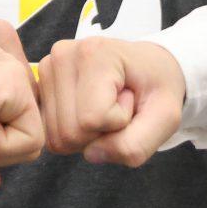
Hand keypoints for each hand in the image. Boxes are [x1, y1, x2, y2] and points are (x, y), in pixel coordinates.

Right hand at [37, 37, 185, 165]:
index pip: (93, 119)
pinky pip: (50, 133)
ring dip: (88, 132)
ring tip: (106, 104)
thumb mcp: (166, 118)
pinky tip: (89, 108)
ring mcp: (46, 68)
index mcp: (95, 53)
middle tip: (119, 103)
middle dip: (102, 131)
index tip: (130, 98)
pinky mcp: (39, 85)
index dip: (119, 122)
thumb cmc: (157, 87)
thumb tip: (91, 154)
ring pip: (57, 137)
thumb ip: (135, 144)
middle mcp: (63, 55)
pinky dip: (73, 131)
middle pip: (70, 132)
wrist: (148, 67)